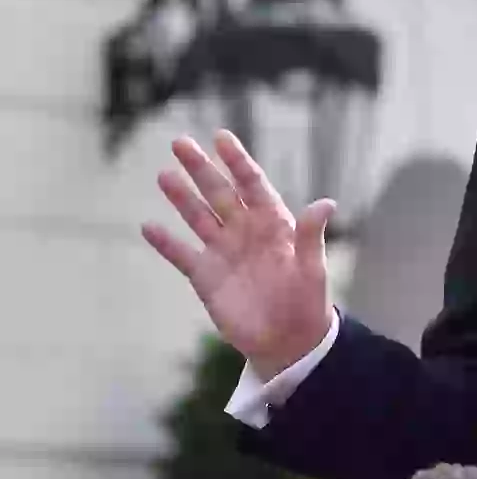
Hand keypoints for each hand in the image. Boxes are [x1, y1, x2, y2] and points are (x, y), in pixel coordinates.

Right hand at [142, 130, 334, 380]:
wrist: (288, 340)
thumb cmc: (307, 302)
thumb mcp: (312, 267)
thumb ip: (312, 235)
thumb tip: (327, 203)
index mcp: (273, 224)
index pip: (252, 184)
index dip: (237, 161)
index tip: (221, 137)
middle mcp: (245, 232)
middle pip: (220, 193)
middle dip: (201, 168)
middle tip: (180, 142)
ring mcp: (224, 252)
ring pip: (198, 217)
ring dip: (181, 197)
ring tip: (163, 175)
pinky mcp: (206, 276)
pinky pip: (182, 254)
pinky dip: (165, 243)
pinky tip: (148, 227)